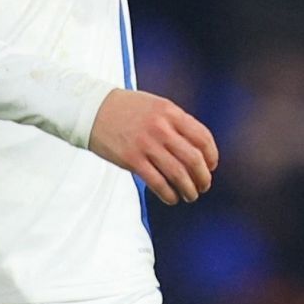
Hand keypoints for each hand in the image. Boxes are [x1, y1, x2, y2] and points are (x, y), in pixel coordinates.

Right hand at [87, 88, 218, 205]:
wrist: (91, 110)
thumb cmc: (126, 108)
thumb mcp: (156, 105)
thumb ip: (176, 122)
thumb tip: (196, 146)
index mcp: (171, 112)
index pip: (202, 137)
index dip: (211, 155)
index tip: (212, 166)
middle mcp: (162, 128)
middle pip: (193, 158)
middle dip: (203, 176)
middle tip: (204, 185)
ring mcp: (146, 144)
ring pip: (178, 173)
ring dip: (189, 189)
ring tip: (191, 195)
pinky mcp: (132, 160)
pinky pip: (158, 182)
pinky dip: (169, 194)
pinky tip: (172, 198)